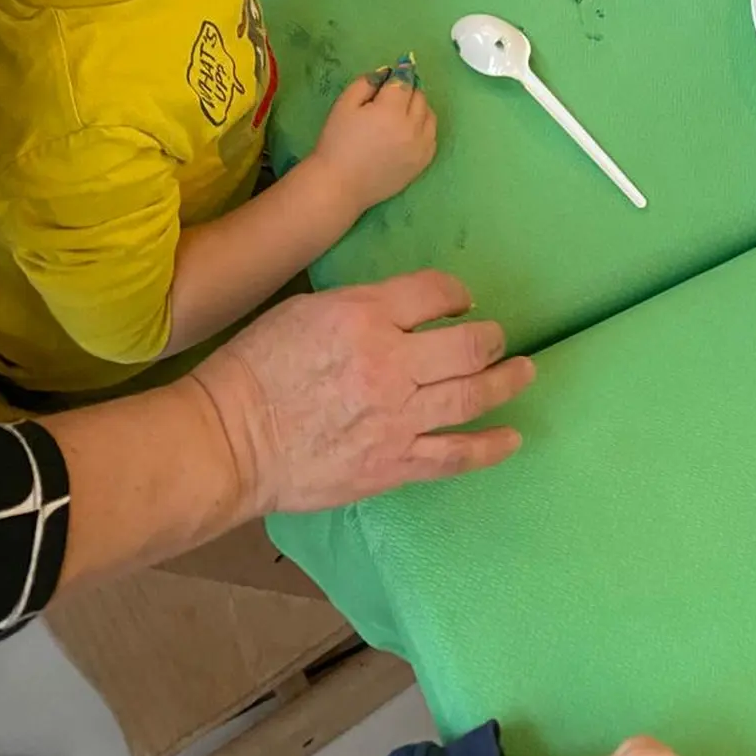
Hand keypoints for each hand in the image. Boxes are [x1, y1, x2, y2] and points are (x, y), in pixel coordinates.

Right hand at [190, 270, 535, 512]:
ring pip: (472, 396)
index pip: (435, 292)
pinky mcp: (394, 463)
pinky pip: (455, 455)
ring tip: (525, 372)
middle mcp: (391, 363)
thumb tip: (400, 310)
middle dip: (491, 338)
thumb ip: (361, 306)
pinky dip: (489, 447)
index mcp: (365, 316)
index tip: (461, 302)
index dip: (456, 294)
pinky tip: (511, 439)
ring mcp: (397, 418)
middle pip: (468, 345)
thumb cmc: (258, 367)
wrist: (230, 440)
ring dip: (506, 382)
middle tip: (498, 339)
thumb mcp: (307, 309)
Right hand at [310, 67, 436, 212]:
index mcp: (390, 111)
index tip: (401, 66)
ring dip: (418, 107)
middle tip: (393, 93)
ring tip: (400, 112)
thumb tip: (387, 72)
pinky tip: (408, 130)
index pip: (405, 82)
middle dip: (408, 90)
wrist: (340, 185)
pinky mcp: (423, 162)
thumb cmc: (337, 143)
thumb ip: (366, 82)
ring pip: (429, 115)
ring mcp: (420, 147)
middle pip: (419, 96)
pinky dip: (423, 127)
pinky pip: (432, 136)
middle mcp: (411, 127)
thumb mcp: (344, 104)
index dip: (401, 72)